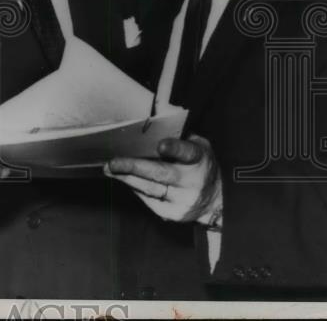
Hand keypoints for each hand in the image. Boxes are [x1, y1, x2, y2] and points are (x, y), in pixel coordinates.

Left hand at [104, 134, 222, 224]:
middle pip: (160, 174)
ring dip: (126, 178)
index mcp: (200, 159)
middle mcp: (192, 181)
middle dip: (133, 167)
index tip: (161, 145)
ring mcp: (183, 200)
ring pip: (149, 189)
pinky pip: (148, 200)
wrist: (216, 200)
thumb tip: (154, 113)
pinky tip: (124, 180)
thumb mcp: (197, 145)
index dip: (174, 148)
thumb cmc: (199, 165)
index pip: (188, 152)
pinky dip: (135, 188)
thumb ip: (178, 134)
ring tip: (110, 170)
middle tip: (112, 162)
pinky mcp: (173, 214)